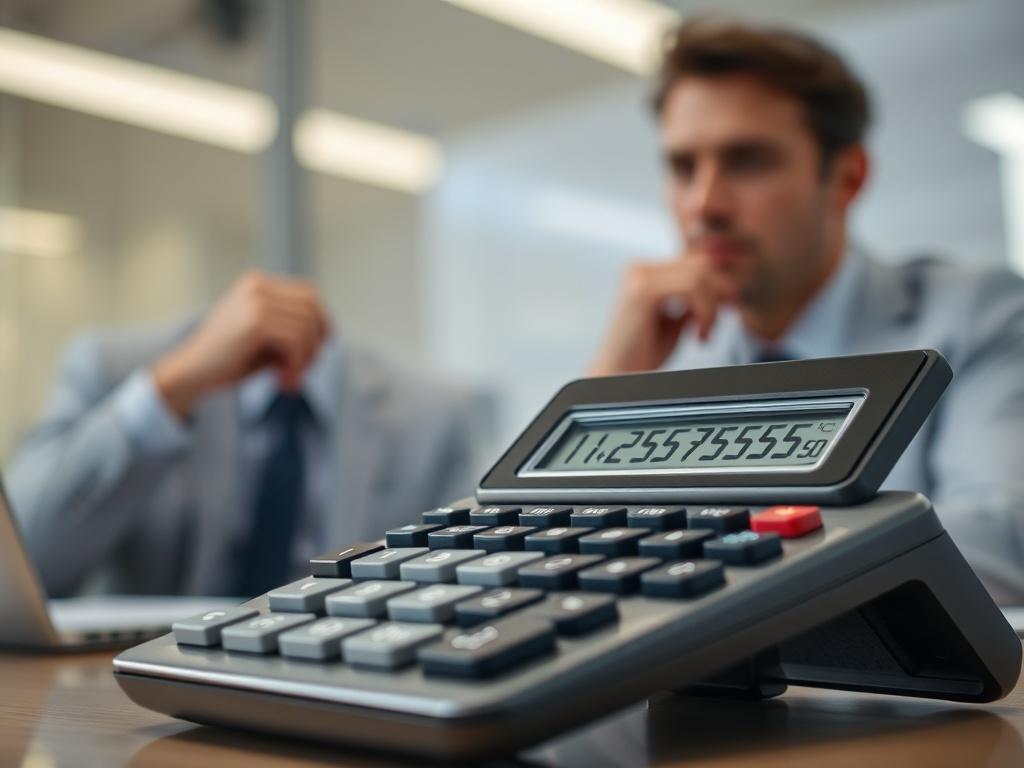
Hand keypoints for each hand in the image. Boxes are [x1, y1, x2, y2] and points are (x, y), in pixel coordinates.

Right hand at [152, 271, 330, 418]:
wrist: (189, 374)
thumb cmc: (228, 360)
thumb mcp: (265, 338)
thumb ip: (291, 329)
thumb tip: (328, 333)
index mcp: (258, 284)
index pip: (309, 294)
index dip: (322, 322)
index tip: (317, 351)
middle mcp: (257, 286)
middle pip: (312, 310)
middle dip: (315, 344)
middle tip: (301, 371)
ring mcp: (255, 301)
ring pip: (307, 329)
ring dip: (305, 361)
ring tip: (288, 380)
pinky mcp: (255, 322)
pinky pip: (296, 342)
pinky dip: (297, 366)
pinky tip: (282, 382)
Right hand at [588, 255, 734, 376]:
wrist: (617, 376)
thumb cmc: (641, 355)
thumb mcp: (674, 322)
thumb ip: (692, 301)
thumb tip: (724, 288)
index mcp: (645, 273)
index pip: (694, 263)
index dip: (718, 284)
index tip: (730, 308)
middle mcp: (640, 269)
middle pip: (700, 263)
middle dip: (720, 293)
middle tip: (718, 323)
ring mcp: (639, 276)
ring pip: (699, 274)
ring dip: (712, 307)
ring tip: (704, 334)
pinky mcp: (642, 290)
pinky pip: (691, 287)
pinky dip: (705, 311)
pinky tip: (698, 336)